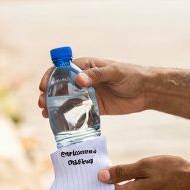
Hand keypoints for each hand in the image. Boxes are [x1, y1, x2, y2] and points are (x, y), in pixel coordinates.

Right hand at [37, 57, 151, 117]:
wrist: (147, 91)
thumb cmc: (132, 75)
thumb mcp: (115, 72)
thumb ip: (97, 75)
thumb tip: (78, 79)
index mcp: (87, 66)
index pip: (63, 69)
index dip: (51, 77)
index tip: (43, 86)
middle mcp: (84, 80)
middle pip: (61, 86)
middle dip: (48, 94)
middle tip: (42, 103)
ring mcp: (88, 95)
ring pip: (66, 100)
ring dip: (54, 106)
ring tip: (45, 113)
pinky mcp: (95, 108)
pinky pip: (78, 113)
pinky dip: (67, 117)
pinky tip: (58, 122)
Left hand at [99, 155, 189, 189]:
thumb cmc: (173, 172)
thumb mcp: (146, 165)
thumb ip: (122, 172)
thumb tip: (101, 177)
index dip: (94, 185)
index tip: (85, 176)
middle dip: (102, 186)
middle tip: (92, 170)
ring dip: (115, 186)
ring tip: (107, 170)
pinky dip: (127, 188)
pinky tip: (126, 176)